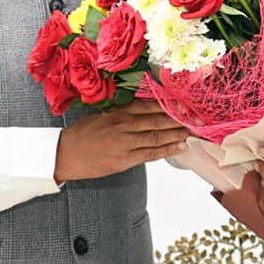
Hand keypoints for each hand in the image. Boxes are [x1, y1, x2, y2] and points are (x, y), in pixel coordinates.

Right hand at [54, 99, 188, 182]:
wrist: (63, 154)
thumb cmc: (81, 134)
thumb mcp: (101, 116)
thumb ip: (122, 113)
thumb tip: (144, 109)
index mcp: (118, 112)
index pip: (149, 105)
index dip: (170, 104)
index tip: (187, 102)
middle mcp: (124, 125)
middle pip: (158, 119)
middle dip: (180, 118)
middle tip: (200, 117)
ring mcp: (124, 143)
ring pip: (157, 136)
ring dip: (178, 133)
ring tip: (195, 131)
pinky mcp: (123, 160)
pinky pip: (149, 154)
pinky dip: (166, 150)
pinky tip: (180, 146)